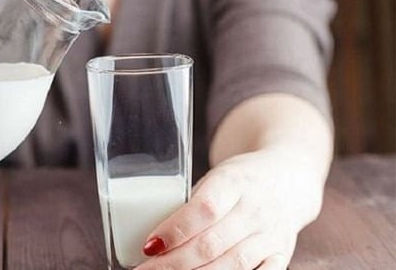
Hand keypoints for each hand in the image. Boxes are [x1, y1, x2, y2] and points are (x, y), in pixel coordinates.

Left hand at [136, 148, 325, 269]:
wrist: (289, 179)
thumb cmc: (242, 179)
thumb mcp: (216, 178)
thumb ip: (193, 205)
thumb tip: (157, 239)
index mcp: (233, 182)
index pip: (203, 210)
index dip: (174, 230)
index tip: (149, 245)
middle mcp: (254, 209)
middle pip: (211, 244)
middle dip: (173, 263)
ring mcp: (270, 235)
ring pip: (231, 265)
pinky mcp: (281, 254)